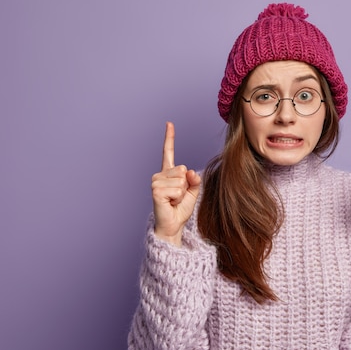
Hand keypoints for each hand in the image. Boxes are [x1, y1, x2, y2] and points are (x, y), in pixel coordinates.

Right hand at [151, 122, 200, 245]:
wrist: (172, 225)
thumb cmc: (180, 209)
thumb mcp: (193, 192)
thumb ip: (194, 180)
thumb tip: (190, 172)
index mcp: (168, 173)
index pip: (168, 152)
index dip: (169, 138)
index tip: (169, 123)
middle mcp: (160, 175)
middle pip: (182, 169)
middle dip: (185, 186)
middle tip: (177, 197)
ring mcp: (156, 182)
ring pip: (181, 180)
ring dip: (182, 193)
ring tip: (173, 200)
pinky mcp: (156, 190)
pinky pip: (177, 189)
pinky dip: (178, 198)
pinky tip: (170, 202)